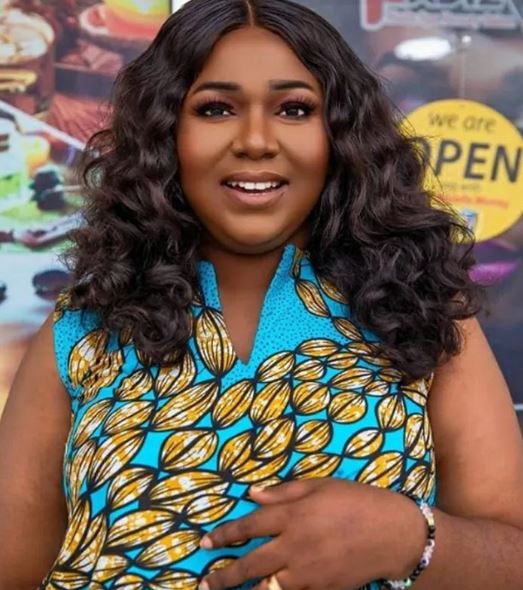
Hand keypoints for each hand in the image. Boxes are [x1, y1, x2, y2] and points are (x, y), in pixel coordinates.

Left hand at [198, 478, 425, 589]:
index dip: (224, 535)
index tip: (205, 543)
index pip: (248, 526)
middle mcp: (294, 546)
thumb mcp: (321, 485)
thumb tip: (252, 493)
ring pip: (267, 588)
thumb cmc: (356, 501)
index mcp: (292, 515)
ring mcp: (307, 573)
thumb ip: (284, 491)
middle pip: (250, 565)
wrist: (394, 534)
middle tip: (205, 583)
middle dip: (224, 576)